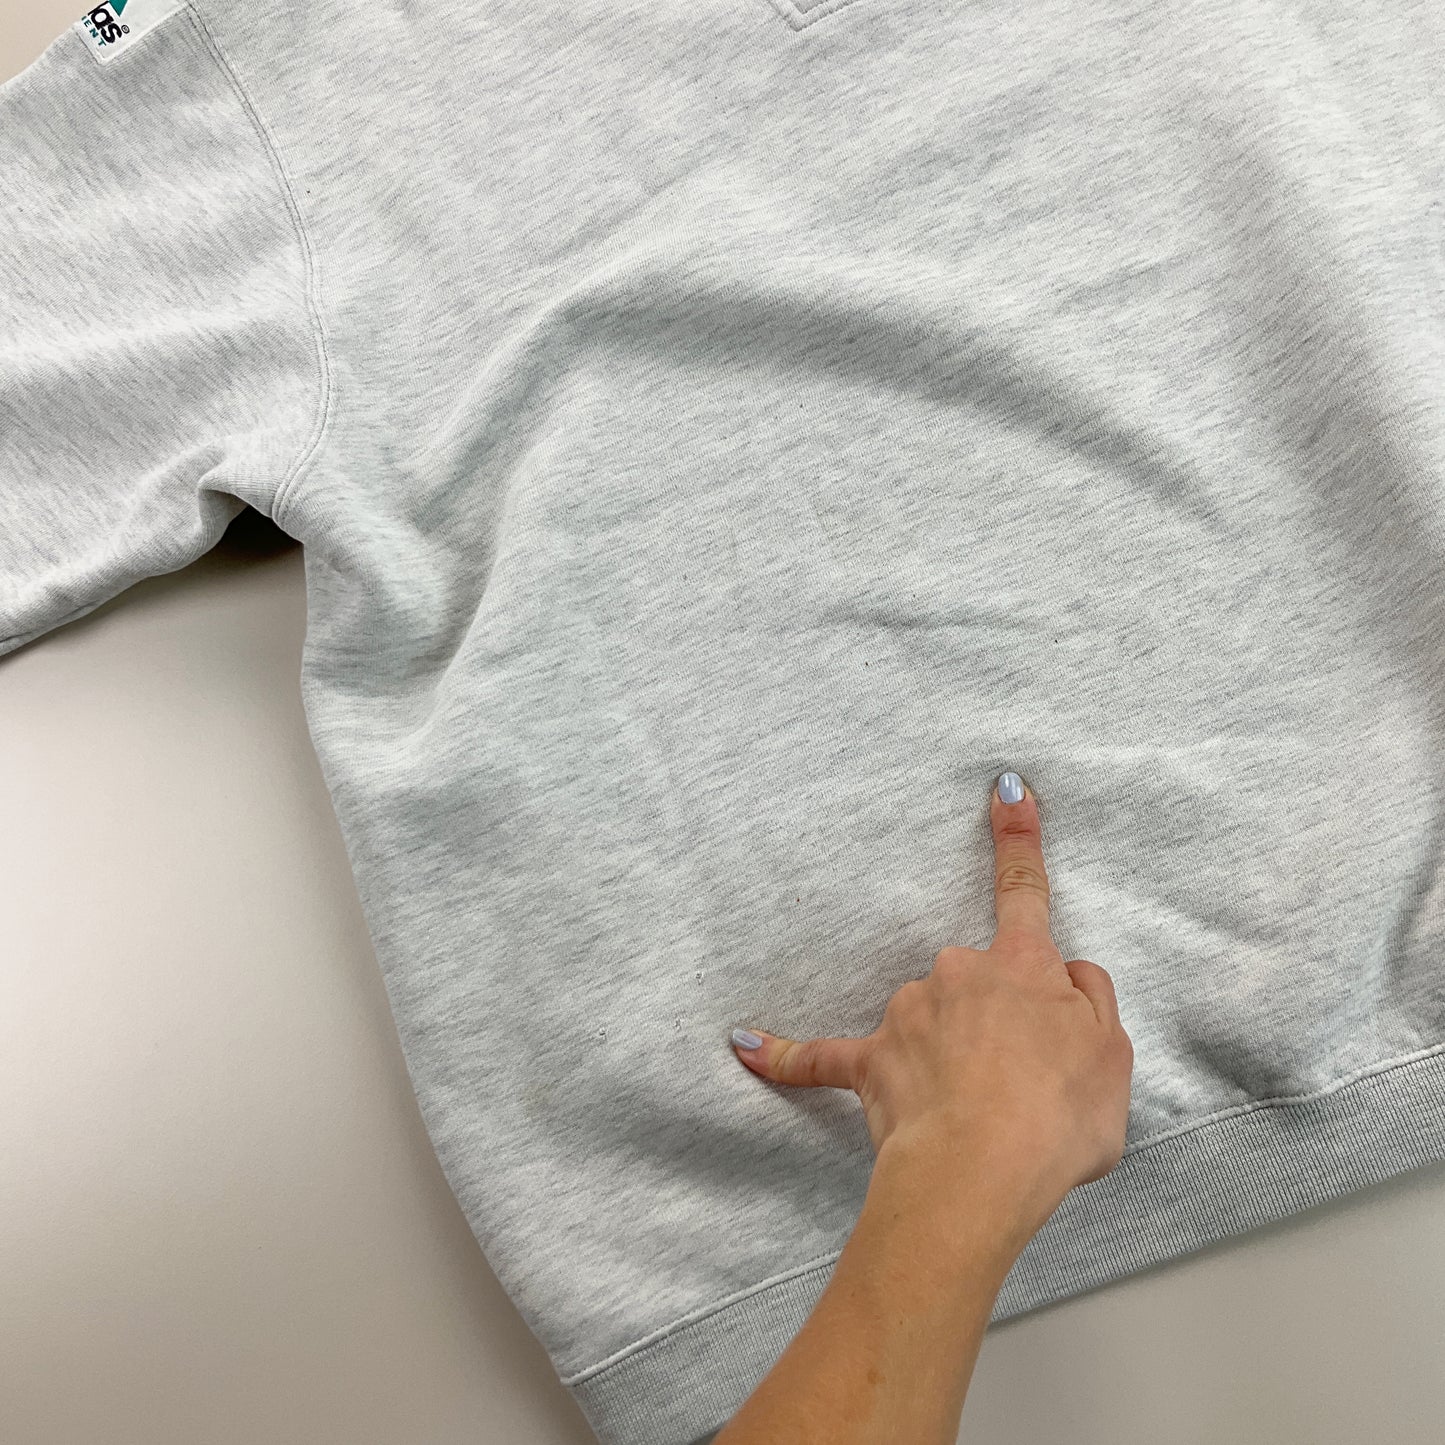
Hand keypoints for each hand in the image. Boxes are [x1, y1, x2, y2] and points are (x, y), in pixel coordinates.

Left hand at [730, 773, 1133, 1223]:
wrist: (984, 1169)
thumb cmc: (1057, 1117)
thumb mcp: (1113, 1056)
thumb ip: (1092, 1001)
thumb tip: (1069, 974)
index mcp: (1022, 967)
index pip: (1023, 891)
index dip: (1018, 838)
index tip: (1005, 789)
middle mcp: (956, 973)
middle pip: (977, 982)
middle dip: (997, 1023)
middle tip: (1026, 1085)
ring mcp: (908, 1015)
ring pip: (928, 1021)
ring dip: (949, 1060)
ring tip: (982, 1116)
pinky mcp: (870, 1063)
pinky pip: (820, 1057)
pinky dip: (785, 1056)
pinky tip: (746, 1046)